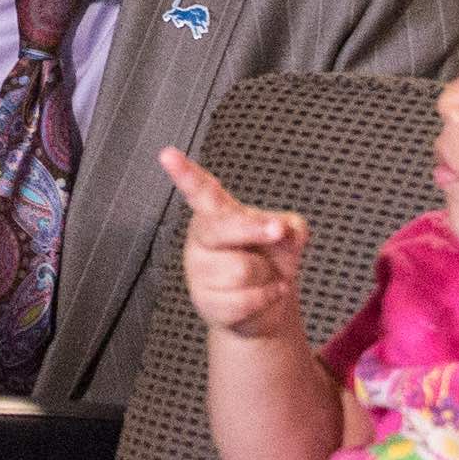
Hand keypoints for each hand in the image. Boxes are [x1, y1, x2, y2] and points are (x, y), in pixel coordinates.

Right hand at [157, 147, 311, 339]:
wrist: (268, 304)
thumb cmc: (271, 260)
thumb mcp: (288, 234)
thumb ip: (290, 225)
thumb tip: (283, 231)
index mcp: (216, 213)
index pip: (201, 191)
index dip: (184, 173)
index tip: (167, 154)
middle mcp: (202, 239)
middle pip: (224, 228)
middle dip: (255, 231)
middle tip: (278, 231)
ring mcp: (200, 272)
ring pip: (240, 270)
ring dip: (266, 276)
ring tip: (263, 276)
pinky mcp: (206, 302)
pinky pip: (244, 299)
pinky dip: (266, 298)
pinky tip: (265, 294)